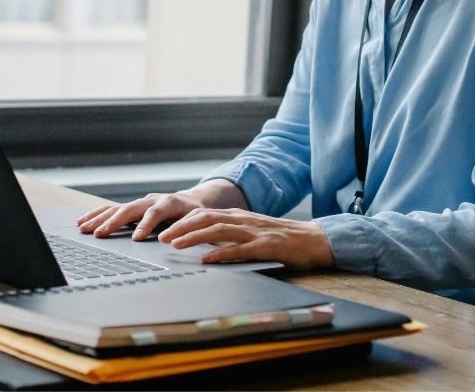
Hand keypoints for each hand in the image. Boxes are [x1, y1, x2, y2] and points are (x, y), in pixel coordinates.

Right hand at [77, 192, 204, 239]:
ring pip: (117, 208)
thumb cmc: (196, 215)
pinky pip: (111, 208)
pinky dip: (97, 215)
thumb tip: (185, 242)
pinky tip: (83, 221)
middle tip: (100, 234)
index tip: (137, 239)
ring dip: (100, 219)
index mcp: (170, 203)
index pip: (155, 213)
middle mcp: (151, 200)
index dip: (146, 225)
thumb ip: (192, 230)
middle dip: (114, 222)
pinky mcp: (132, 206)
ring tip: (84, 229)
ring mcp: (140, 202)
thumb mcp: (199, 221)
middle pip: (130, 209)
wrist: (191, 202)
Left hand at [157, 208, 334, 269]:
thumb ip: (230, 235)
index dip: (182, 221)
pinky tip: (207, 260)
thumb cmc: (280, 238)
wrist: (312, 239)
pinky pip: (239, 249)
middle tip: (161, 238)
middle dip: (181, 227)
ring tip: (176, 246)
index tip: (164, 230)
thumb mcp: (251, 231)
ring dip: (194, 237)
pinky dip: (221, 254)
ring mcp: (254, 232)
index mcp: (238, 216)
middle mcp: (243, 220)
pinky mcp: (266, 246)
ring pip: (218, 230)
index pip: (204, 213)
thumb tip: (203, 244)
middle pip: (206, 218)